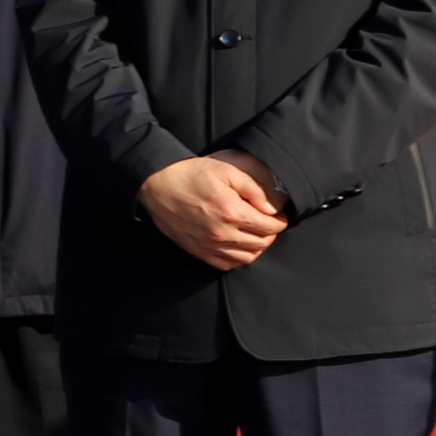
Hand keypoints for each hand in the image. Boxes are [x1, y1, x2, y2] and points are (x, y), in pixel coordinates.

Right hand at [142, 154, 287, 270]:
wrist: (155, 185)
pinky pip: (226, 264)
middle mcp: (222, 234)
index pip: (271, 227)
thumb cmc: (190, 175)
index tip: (279, 216)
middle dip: (270, 234)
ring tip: (254, 235)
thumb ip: (254, 188)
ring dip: (256, 248)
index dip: (280, 221)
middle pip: (262, 243)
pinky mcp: (197, 250)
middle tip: (268, 224)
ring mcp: (209, 245)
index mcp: (232, 212)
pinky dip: (237, 258)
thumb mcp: (226, 171)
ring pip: (247, 257)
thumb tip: (272, 208)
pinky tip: (237, 246)